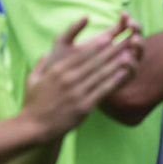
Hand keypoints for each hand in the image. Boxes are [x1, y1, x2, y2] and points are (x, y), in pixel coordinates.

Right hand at [23, 16, 140, 135]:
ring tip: (129, 55)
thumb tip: (47, 54)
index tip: (109, 37)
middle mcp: (69, 79)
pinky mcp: (84, 106)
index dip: (97, 45)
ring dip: (116, 64)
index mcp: (58, 70)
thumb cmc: (33, 103)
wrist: (34, 126)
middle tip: (124, 42)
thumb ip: (41, 65)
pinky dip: (114, 81)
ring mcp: (77, 92)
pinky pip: (102, 91)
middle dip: (111, 51)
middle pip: (94, 61)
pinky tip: (124, 75)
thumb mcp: (33, 79)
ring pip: (101, 74)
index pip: (81, 54)